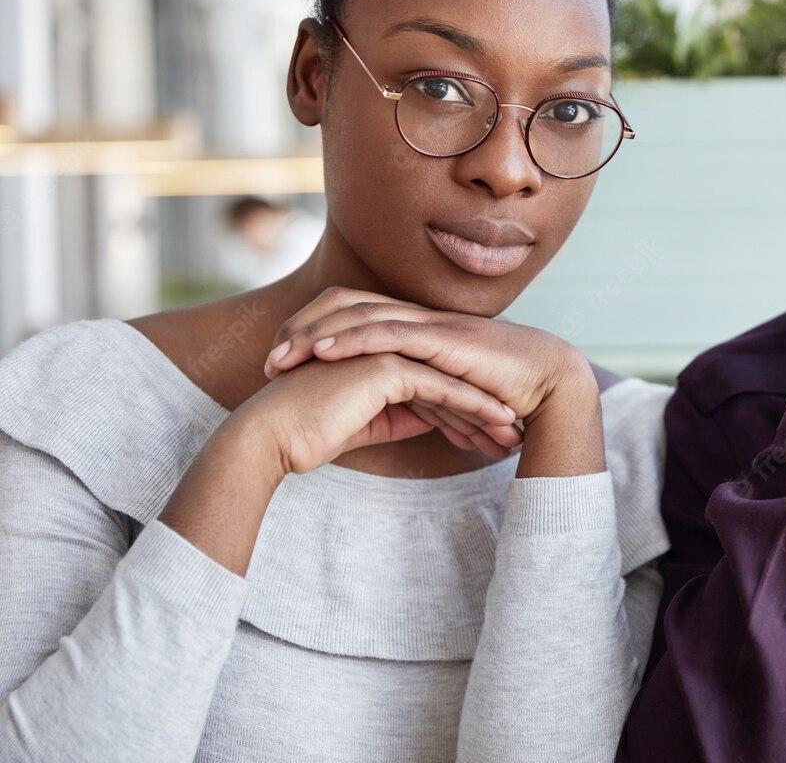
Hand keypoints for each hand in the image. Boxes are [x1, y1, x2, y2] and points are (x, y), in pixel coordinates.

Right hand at [225, 352, 518, 477]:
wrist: (270, 437)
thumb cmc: (309, 433)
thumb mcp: (369, 423)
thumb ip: (403, 412)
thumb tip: (438, 417)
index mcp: (380, 354)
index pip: (434, 379)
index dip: (465, 407)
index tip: (492, 431)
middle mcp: (386, 347)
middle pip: (449, 375)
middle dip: (484, 406)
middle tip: (514, 431)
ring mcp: (387, 352)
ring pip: (451, 379)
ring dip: (486, 407)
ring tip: (515, 432)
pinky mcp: (387, 368)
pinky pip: (441, 389)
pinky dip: (473, 407)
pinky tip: (498, 423)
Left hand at [262, 287, 599, 466]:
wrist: (551, 387)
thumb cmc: (505, 394)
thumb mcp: (446, 396)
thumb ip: (418, 397)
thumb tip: (388, 420)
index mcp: (418, 327)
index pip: (353, 314)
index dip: (314, 331)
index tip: (282, 362)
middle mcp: (420, 317)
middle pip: (346, 305)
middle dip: (301, 329)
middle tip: (268, 361)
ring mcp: (431, 324)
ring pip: (360, 315)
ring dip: (315, 335)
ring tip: (280, 359)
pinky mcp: (444, 339)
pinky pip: (388, 332)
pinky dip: (351, 339)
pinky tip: (322, 353)